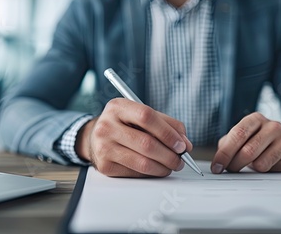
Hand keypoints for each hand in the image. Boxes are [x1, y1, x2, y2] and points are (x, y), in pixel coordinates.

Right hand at [75, 98, 192, 176]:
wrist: (95, 138)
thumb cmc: (124, 125)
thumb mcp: (140, 114)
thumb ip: (165, 124)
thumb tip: (185, 144)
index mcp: (117, 107)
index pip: (147, 116)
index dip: (168, 132)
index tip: (182, 144)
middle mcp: (106, 126)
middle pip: (146, 143)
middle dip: (170, 155)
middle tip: (181, 159)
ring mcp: (103, 147)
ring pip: (143, 162)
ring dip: (164, 167)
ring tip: (172, 165)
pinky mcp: (105, 166)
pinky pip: (136, 173)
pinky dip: (152, 173)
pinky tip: (156, 169)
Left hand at [211, 112, 280, 173]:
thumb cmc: (259, 141)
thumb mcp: (242, 138)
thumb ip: (227, 145)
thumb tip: (217, 162)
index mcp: (255, 119)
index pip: (237, 135)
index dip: (224, 153)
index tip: (216, 167)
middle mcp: (271, 126)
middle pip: (247, 151)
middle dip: (234, 164)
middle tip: (230, 170)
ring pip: (260, 163)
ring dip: (250, 169)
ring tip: (251, 165)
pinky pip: (272, 170)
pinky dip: (265, 172)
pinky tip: (267, 165)